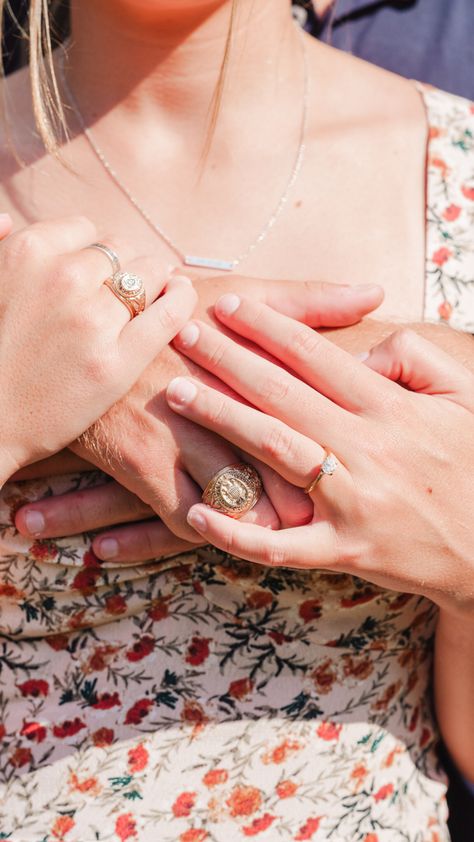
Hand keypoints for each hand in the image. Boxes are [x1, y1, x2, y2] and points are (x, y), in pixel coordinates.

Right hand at [0, 214, 196, 482]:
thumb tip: (8, 217)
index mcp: (29, 253)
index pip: (86, 230)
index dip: (93, 253)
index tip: (93, 273)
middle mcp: (64, 279)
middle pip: (122, 250)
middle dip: (124, 268)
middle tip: (121, 292)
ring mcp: (94, 321)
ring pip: (151, 275)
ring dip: (154, 282)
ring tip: (152, 297)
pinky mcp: (118, 363)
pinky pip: (169, 313)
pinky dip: (181, 300)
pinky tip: (182, 297)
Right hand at [14, 278, 382, 553]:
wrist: (84, 324)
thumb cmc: (171, 308)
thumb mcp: (235, 294)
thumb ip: (307, 301)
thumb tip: (374, 293)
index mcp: (252, 361)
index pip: (310, 416)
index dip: (337, 448)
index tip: (350, 462)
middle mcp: (219, 402)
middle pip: (279, 468)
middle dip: (307, 496)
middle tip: (326, 508)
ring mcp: (178, 436)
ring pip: (238, 502)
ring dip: (262, 520)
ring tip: (281, 525)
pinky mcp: (142, 464)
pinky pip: (188, 518)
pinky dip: (211, 528)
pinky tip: (225, 523)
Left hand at [165, 294, 473, 618]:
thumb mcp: (464, 398)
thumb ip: (417, 359)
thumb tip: (365, 349)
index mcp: (392, 408)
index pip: (318, 356)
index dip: (269, 326)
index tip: (228, 305)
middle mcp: (367, 449)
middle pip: (283, 394)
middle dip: (228, 359)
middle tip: (182, 333)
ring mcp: (353, 503)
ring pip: (275, 453)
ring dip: (221, 419)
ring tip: (176, 393)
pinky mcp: (345, 552)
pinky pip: (282, 546)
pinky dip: (237, 532)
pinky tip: (197, 515)